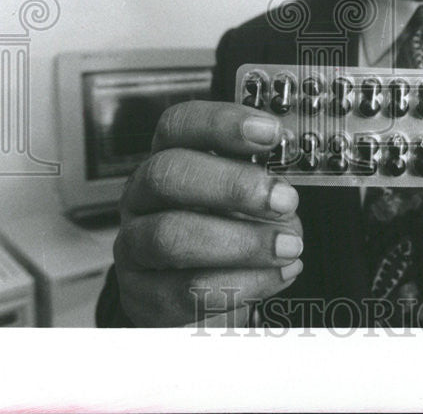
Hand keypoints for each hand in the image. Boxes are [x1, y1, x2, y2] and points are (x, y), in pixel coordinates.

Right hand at [113, 101, 302, 326]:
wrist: (191, 299)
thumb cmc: (221, 236)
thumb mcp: (240, 201)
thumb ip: (258, 187)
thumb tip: (286, 193)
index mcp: (168, 159)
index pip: (178, 126)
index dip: (222, 123)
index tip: (271, 133)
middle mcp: (143, 197)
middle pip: (168, 173)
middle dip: (233, 185)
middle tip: (284, 200)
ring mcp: (134, 246)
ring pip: (171, 236)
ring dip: (241, 242)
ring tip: (288, 247)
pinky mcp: (142, 296)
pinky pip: (186, 291)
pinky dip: (241, 284)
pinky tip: (275, 275)